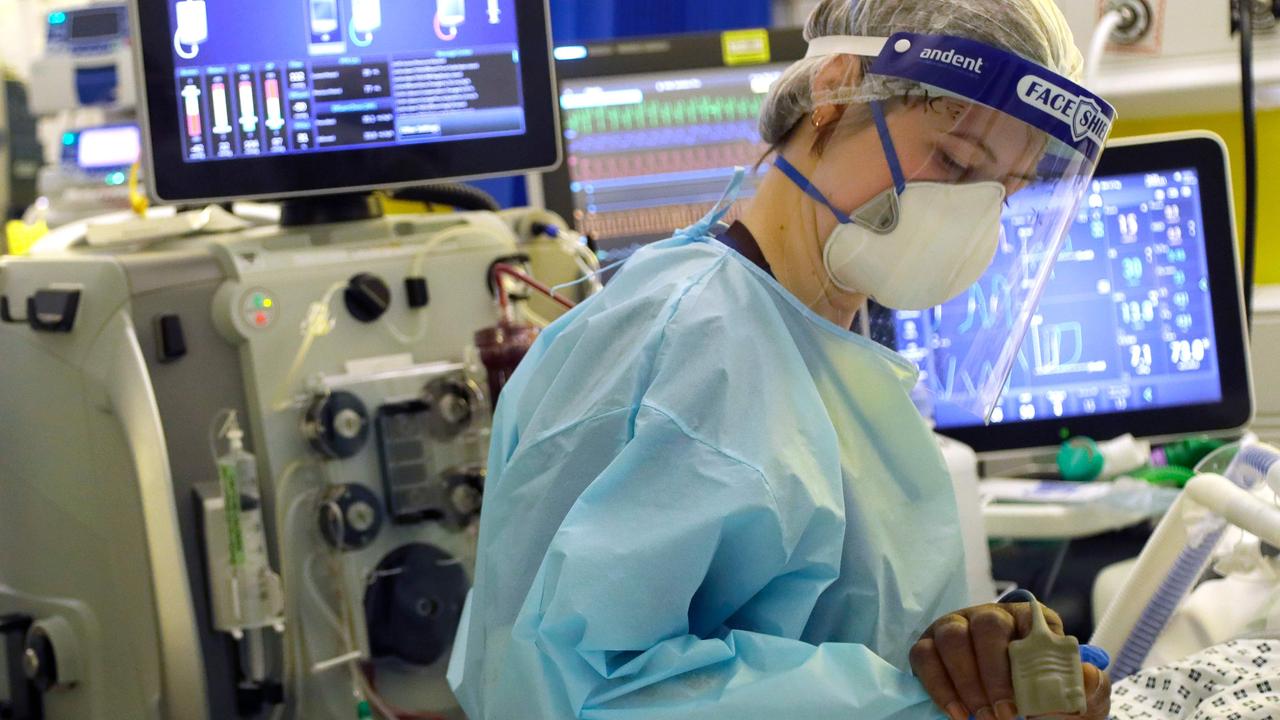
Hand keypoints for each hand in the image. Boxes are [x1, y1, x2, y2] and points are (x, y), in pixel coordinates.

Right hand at [908, 603, 1110, 719]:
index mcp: (1028, 619)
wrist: (1013, 710)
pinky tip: (957, 713)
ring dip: (965, 681)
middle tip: (1003, 714)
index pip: (1029, 621)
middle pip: (985, 626)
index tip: (1030, 700)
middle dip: (993, 673)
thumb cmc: (1041, 696)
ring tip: (981, 717)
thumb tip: (1087, 673)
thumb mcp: (1071, 696)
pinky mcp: (928, 645)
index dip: (1030, 658)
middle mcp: (988, 614)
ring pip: (951, 637)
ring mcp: (954, 626)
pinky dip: (938, 687)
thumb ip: (1087, 687)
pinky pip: (924, 656)